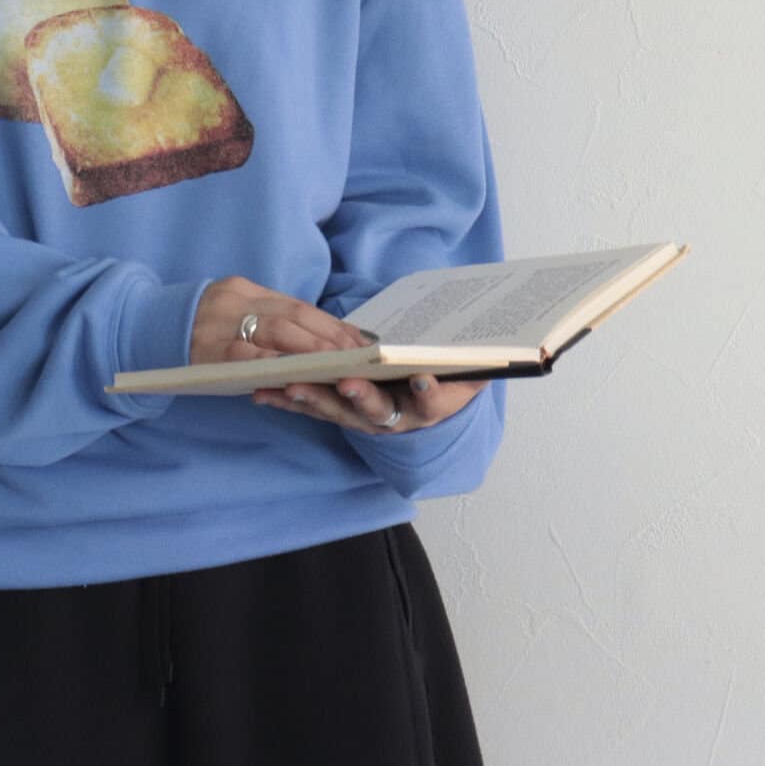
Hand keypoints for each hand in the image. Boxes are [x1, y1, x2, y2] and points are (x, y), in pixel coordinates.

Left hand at [254, 370, 488, 433]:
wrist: (426, 406)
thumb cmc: (445, 382)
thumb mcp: (467, 375)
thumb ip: (476, 365)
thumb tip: (500, 346)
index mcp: (426, 409)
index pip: (431, 403)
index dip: (430, 394)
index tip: (425, 382)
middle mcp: (391, 419)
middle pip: (376, 411)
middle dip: (361, 397)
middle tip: (349, 385)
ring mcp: (360, 418)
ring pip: (336, 411)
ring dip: (314, 399)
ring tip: (293, 386)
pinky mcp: (335, 412)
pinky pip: (310, 407)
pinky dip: (287, 400)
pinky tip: (264, 393)